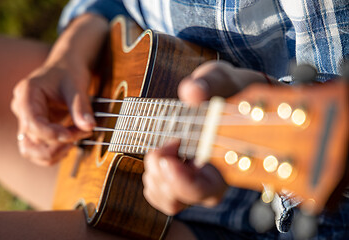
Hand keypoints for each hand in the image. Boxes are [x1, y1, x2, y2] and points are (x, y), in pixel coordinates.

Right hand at [11, 14, 107, 165]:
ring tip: (77, 138)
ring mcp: (28, 121)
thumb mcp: (77, 85)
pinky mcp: (37, 130)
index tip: (71, 135)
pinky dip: (56, 151)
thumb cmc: (69, 72)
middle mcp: (23, 110)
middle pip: (31, 141)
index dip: (52, 134)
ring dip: (55, 152)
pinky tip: (72, 141)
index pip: (32, 124)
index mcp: (27, 94)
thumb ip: (81, 106)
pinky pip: (40, 149)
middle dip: (58, 143)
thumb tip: (90, 127)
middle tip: (82, 133)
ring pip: (31, 151)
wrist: (67, 67)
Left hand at [143, 60, 271, 214]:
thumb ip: (209, 85)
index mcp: (227, 166)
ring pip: (166, 197)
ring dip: (155, 172)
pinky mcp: (181, 180)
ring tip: (164, 146)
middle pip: (176, 197)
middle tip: (167, 142)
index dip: (179, 179)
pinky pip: (159, 191)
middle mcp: (211, 182)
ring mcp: (195, 183)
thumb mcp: (222, 80)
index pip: (202, 189)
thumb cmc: (227, 92)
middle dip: (160, 170)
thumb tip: (192, 91)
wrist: (227, 97)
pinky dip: (153, 175)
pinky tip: (161, 153)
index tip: (167, 155)